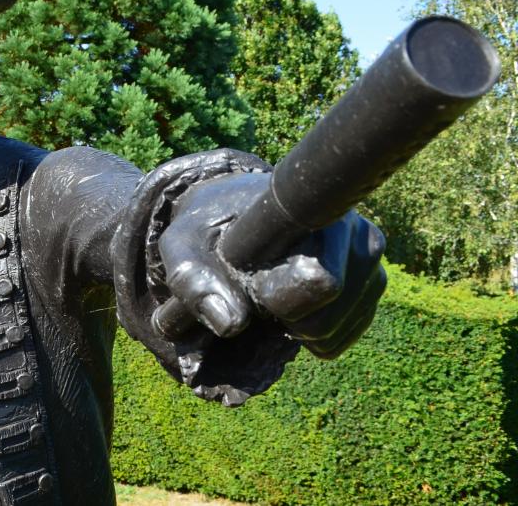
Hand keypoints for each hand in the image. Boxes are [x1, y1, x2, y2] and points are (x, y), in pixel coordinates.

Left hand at [152, 171, 386, 357]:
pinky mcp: (373, 286)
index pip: (316, 277)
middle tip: (257, 286)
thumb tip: (231, 323)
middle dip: (279, 316)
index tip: (269, 287)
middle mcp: (349, 230)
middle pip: (320, 318)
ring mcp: (368, 259)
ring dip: (293, 326)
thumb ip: (192, 281)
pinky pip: (338, 342)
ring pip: (329, 333)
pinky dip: (308, 336)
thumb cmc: (209, 230)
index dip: (290, 291)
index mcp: (305, 213)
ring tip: (274, 289)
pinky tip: (293, 303)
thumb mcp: (182, 248)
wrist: (240, 216)